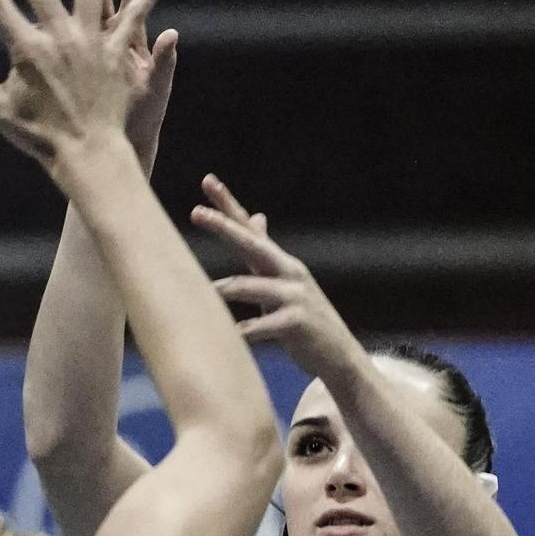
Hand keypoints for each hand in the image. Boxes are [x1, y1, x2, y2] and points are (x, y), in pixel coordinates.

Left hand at [192, 176, 361, 379]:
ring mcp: (294, 296)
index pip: (250, 228)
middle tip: (196, 212)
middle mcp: (288, 272)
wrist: (338, 354)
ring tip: (203, 292)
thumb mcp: (283, 281)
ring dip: (225, 288)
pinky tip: (228, 337)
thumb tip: (255, 216)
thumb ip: (265, 253)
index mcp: (280, 263)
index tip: (207, 181)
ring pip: (250, 286)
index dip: (229, 205)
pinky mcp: (296, 323)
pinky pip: (261, 326)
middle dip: (224, 227)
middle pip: (252, 244)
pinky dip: (242, 332)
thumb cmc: (301, 319)